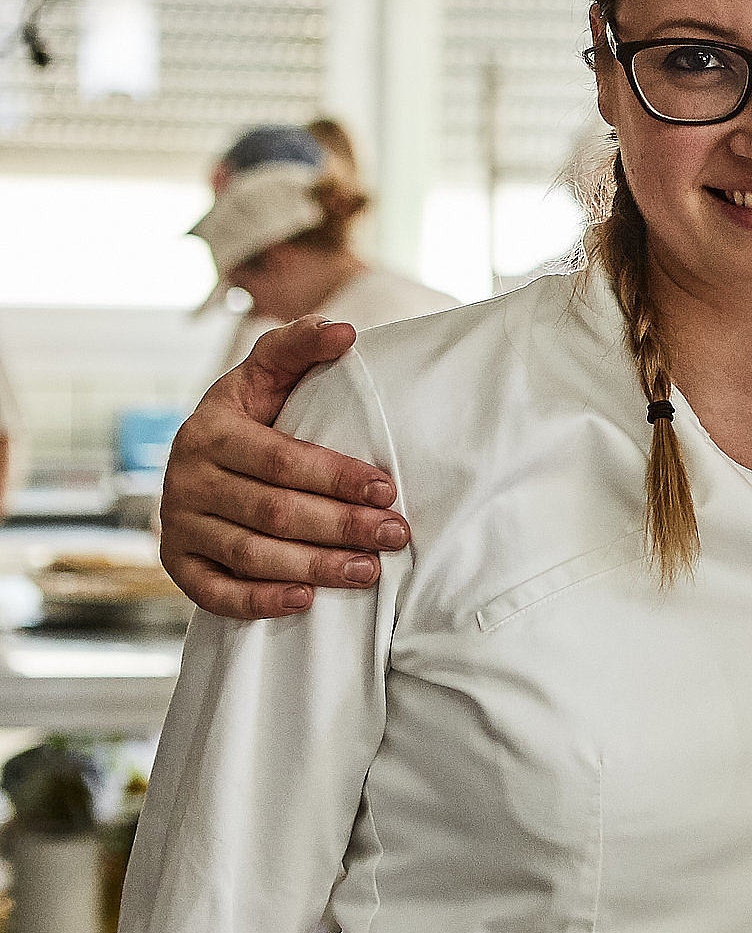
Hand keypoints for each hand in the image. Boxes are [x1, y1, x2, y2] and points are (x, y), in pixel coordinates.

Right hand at [160, 318, 407, 619]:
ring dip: (313, 566)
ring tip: (368, 571)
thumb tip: (344, 331)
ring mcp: (179, 524)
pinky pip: (214, 592)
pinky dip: (258, 600)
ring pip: (251, 555)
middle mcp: (187, 479)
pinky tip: (304, 600)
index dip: (336, 477)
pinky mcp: (177, 563)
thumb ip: (300, 345)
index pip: (280, 460)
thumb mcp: (267, 372)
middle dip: (340, 525)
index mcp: (211, 431)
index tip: (388, 489)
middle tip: (393, 535)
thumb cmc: (252, 412)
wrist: (202, 454)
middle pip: (273, 511)